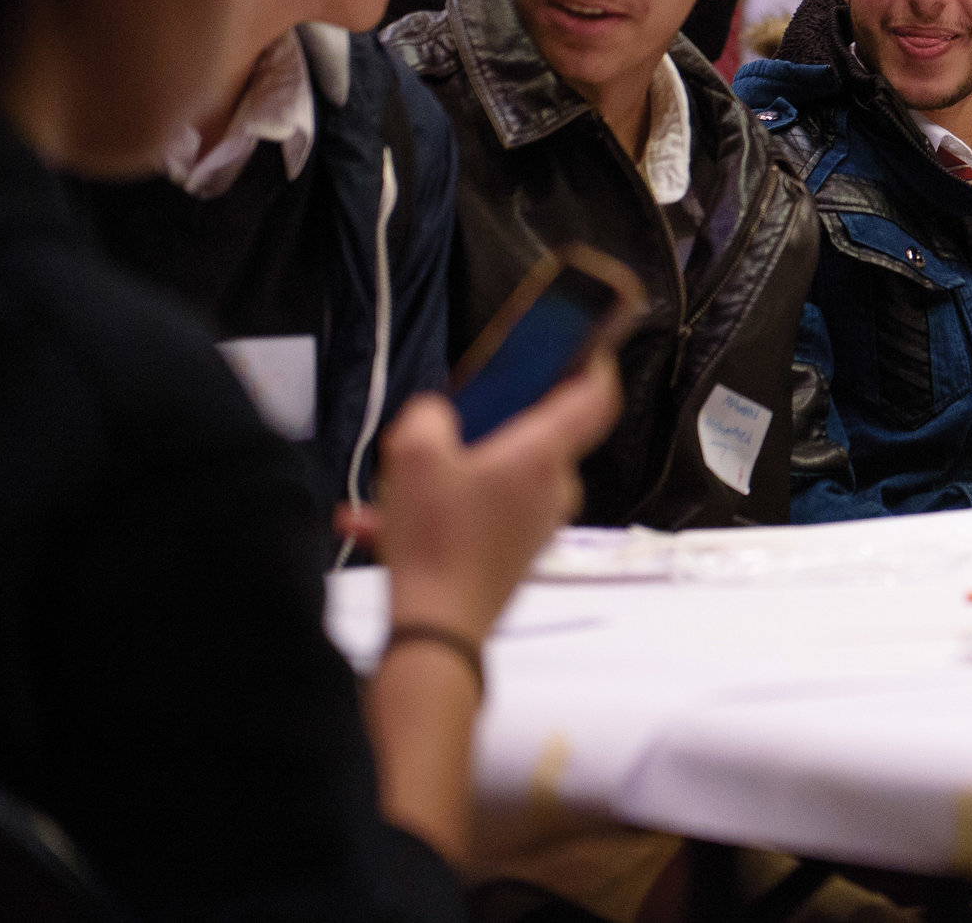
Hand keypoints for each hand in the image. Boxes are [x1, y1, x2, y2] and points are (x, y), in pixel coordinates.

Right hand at [373, 353, 620, 643]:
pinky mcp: (513, 552)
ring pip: (497, 475)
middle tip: (452, 413)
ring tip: (392, 482)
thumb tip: (435, 416)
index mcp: (544, 456)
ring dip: (448, 471)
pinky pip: (476, 513)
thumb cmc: (436, 544)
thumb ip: (428, 415)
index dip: (595, 360)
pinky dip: (434, 510)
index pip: (596, 395)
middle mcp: (552, 489)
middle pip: (538, 433)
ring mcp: (536, 524)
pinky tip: (375, 520)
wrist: (437, 631)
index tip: (584, 341)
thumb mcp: (413, 454)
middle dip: (491, 419)